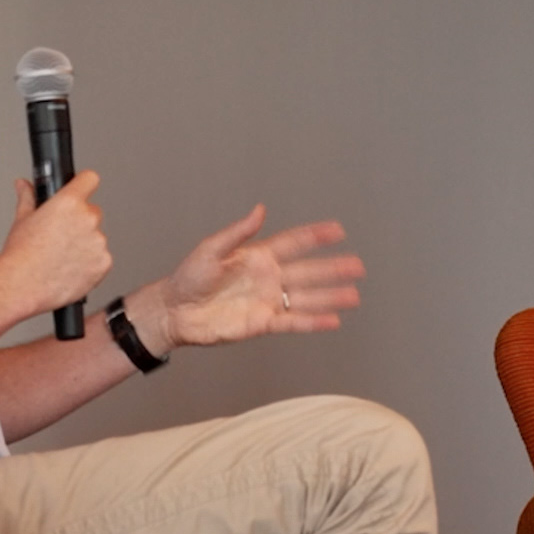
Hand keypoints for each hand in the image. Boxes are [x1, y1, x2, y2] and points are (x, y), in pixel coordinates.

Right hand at [0, 172, 111, 317]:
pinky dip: (90, 264)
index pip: (89, 179)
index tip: (81, 189)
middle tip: (61, 236)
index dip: (84, 184)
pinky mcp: (104, 263)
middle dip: (80, 222)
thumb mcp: (22, 219)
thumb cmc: (21, 255)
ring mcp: (98, 242)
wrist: (22, 285)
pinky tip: (70, 268)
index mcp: (69, 203)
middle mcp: (88, 219)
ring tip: (62, 257)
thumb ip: (28, 197)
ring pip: (97, 238)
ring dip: (86, 244)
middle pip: (92, 212)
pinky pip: (101, 259)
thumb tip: (24, 185)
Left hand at [142, 204, 363, 350]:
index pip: (294, 243)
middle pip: (308, 272)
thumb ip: (238, 233)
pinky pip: (293, 322)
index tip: (339, 230)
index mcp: (258, 256)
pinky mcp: (263, 323)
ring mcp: (268, 301)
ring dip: (331, 297)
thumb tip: (260, 210)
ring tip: (354, 296)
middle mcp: (269, 278)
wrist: (175, 311)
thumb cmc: (188, 278)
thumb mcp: (211, 249)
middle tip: (359, 266)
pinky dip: (313, 321)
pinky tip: (333, 321)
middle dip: (334, 269)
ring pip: (306, 298)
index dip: (316, 236)